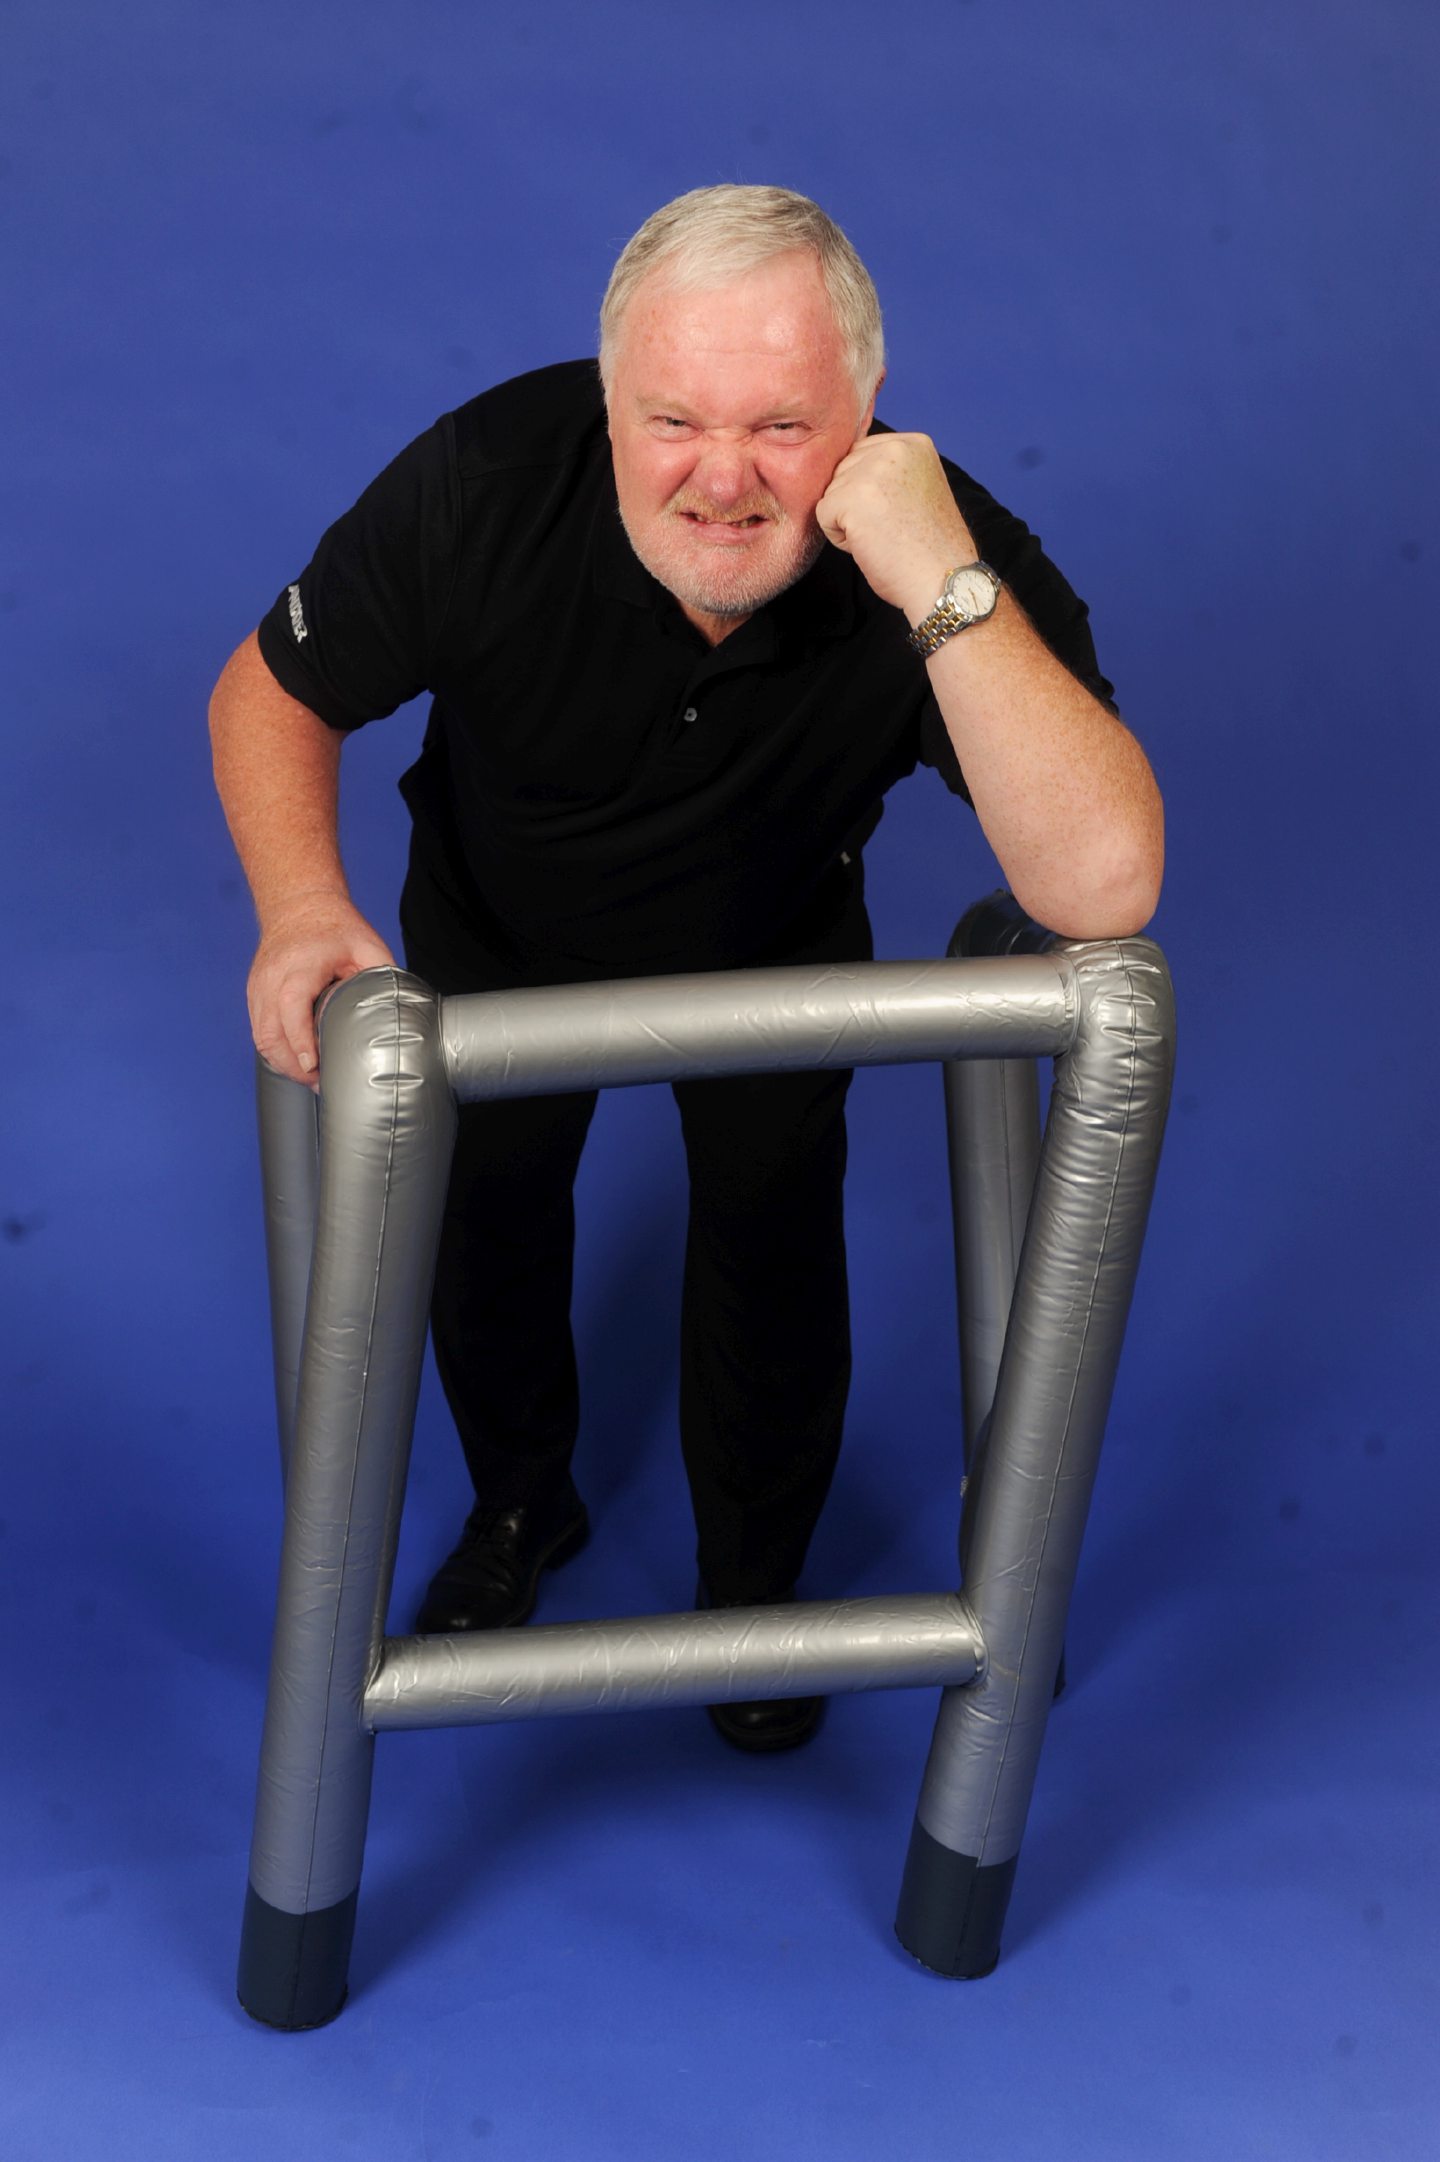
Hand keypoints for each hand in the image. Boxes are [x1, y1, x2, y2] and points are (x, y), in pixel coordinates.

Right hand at [248, 895, 394, 1089]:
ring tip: (311, 1079)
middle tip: (322, 1083)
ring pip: (261, 1037)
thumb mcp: (368, 946)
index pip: (291, 1007)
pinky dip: (276, 1052)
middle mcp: (271, 979)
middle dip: (294, 1066)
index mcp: (299, 966)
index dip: (300, 1040)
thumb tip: (401, 1011)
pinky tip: (296, 1063)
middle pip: (271, 1032)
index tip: (313, 1066)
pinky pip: (259, 1031)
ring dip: (284, 1063)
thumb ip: (383, 977)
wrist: (299, 905)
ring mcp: (258, 988)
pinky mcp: (255, 994)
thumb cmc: (334, 926)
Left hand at [815, 433, 977, 621]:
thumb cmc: (930, 548)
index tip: (897, 513)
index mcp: (913, 443)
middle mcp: (894, 448)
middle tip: (891, 527)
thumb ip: (888, 470)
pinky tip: (871, 545)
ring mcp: (872, 471)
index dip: (868, 491)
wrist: (942, 581)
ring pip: (831, 492)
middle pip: (843, 470)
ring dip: (849, 520)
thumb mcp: (917, 488)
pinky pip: (823, 515)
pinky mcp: (851, 498)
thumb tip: (845, 469)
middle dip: (856, 503)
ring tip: (884, 535)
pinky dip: (839, 538)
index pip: (861, 455)